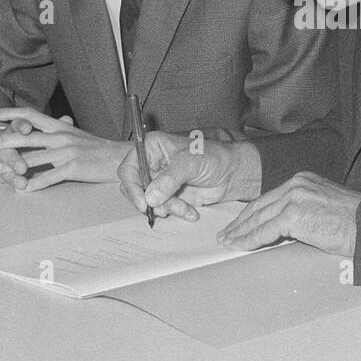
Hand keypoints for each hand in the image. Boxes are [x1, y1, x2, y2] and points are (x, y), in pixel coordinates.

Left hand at [0, 107, 128, 190]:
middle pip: (26, 136)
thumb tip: (46, 126)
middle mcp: (61, 136)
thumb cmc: (96, 148)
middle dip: (3, 140)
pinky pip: (49, 177)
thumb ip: (58, 131)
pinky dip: (34, 184)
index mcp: (60, 127)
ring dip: (12, 166)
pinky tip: (23, 189)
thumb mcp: (76, 135)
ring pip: (33, 158)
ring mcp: (67, 152)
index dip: (10, 113)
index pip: (30, 115)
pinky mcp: (74, 168)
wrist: (120, 157)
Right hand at [118, 132, 260, 221]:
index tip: (143, 203)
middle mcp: (152, 164)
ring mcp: (160, 181)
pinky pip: (164, 208)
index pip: (129, 168)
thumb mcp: (190, 163)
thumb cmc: (214, 157)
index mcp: (152, 148)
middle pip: (135, 188)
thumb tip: (150, 196)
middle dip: (151, 201)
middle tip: (165, 209)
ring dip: (167, 208)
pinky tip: (191, 211)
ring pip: (150, 202)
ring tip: (184, 207)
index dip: (132, 187)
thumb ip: (169, 179)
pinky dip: (176, 212)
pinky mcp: (169, 195)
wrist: (232, 173)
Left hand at [218, 172, 360, 256]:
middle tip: (226, 234)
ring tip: (227, 242)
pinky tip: (240, 246)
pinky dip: (250, 240)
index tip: (240, 223)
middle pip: (260, 205)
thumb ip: (304, 211)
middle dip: (241, 222)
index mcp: (304, 180)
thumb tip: (288, 227)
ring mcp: (294, 198)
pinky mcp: (293, 215)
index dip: (252, 212)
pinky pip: (264, 231)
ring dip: (240, 232)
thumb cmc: (355, 222)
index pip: (270, 197)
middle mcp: (296, 184)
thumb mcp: (325, 207)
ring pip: (258, 218)